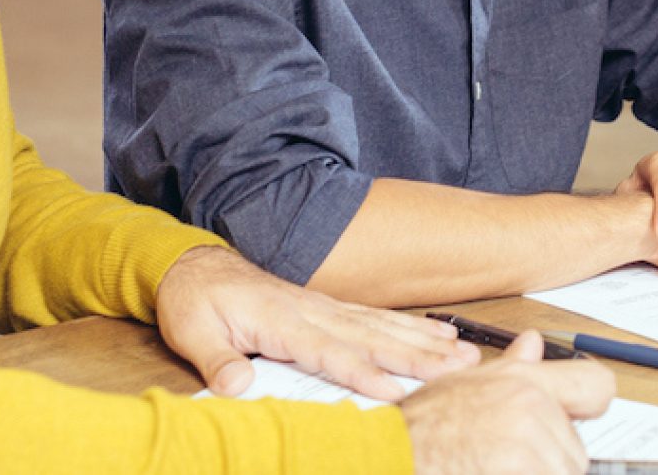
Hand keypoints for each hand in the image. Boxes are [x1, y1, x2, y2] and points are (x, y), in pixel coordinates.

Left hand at [155, 245, 479, 399]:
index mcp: (282, 320)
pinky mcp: (328, 309)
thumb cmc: (195, 301)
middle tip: (461, 368)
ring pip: (383, 326)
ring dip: (425, 342)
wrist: (195, 267)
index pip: (330, 352)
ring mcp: (324, 308)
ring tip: (465, 353)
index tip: (396, 391)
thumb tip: (240, 387)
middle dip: (419, 355)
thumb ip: (218, 361)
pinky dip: (410, 327)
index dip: (364, 372)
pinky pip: (376, 318)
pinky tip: (438, 333)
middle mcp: (313, 311)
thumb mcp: (192, 332)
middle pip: (373, 337)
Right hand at [401, 330, 614, 474]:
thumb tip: (534, 343)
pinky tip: (493, 473)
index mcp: (524, 378)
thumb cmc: (424, 424)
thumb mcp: (468, 381)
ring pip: (563, 474)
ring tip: (495, 469)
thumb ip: (512, 367)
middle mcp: (531, 402)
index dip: (592, 409)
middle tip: (506, 460)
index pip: (597, 386)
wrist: (393, 452)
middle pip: (577, 451)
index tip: (578, 424)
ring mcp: (527, 436)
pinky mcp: (521, 466)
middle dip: (549, 463)